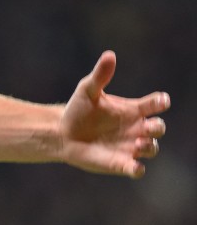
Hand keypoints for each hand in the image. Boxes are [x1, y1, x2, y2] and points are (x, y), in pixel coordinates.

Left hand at [59, 51, 169, 177]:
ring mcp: (130, 147)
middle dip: (157, 127)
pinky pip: (135, 170)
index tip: (161, 100)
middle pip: (158, 128)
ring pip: (151, 149)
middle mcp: (136, 128)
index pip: (154, 105)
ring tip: (137, 143)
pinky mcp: (120, 163)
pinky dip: (137, 169)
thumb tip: (109, 55)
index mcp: (132, 110)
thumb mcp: (87, 90)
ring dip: (148, 147)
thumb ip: (100, 75)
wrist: (63, 133)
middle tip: (149, 126)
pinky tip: (134, 167)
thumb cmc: (78, 110)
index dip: (160, 102)